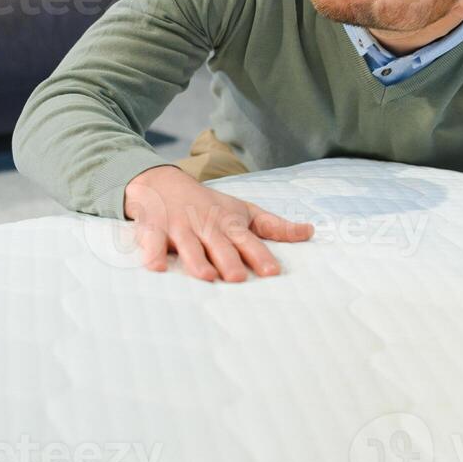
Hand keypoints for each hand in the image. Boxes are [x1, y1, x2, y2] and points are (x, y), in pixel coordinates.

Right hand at [124, 166, 313, 281]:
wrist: (162, 183)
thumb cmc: (209, 205)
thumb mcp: (243, 211)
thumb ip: (274, 226)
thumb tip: (309, 232)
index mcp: (229, 223)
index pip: (248, 241)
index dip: (260, 255)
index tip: (272, 272)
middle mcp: (206, 225)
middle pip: (219, 245)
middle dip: (229, 260)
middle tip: (238, 278)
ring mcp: (179, 227)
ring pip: (189, 245)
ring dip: (197, 260)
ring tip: (206, 276)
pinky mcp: (154, 229)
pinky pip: (152, 242)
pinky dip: (153, 254)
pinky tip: (157, 268)